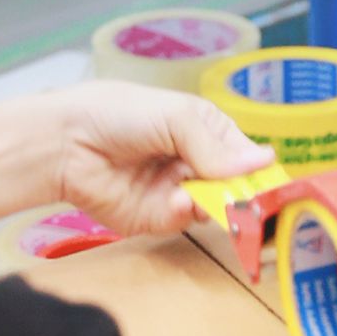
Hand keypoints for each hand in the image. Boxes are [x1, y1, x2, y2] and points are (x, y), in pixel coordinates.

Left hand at [53, 81, 273, 235]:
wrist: (64, 141)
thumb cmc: (118, 114)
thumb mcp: (176, 117)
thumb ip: (217, 145)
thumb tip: (265, 161)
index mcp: (203, 130)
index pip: (243, 154)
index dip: (258, 168)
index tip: (272, 182)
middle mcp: (193, 163)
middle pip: (233, 186)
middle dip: (242, 193)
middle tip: (249, 198)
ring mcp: (176, 192)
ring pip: (213, 207)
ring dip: (213, 202)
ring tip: (208, 195)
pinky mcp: (155, 218)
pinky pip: (182, 221)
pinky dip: (184, 212)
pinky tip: (177, 199)